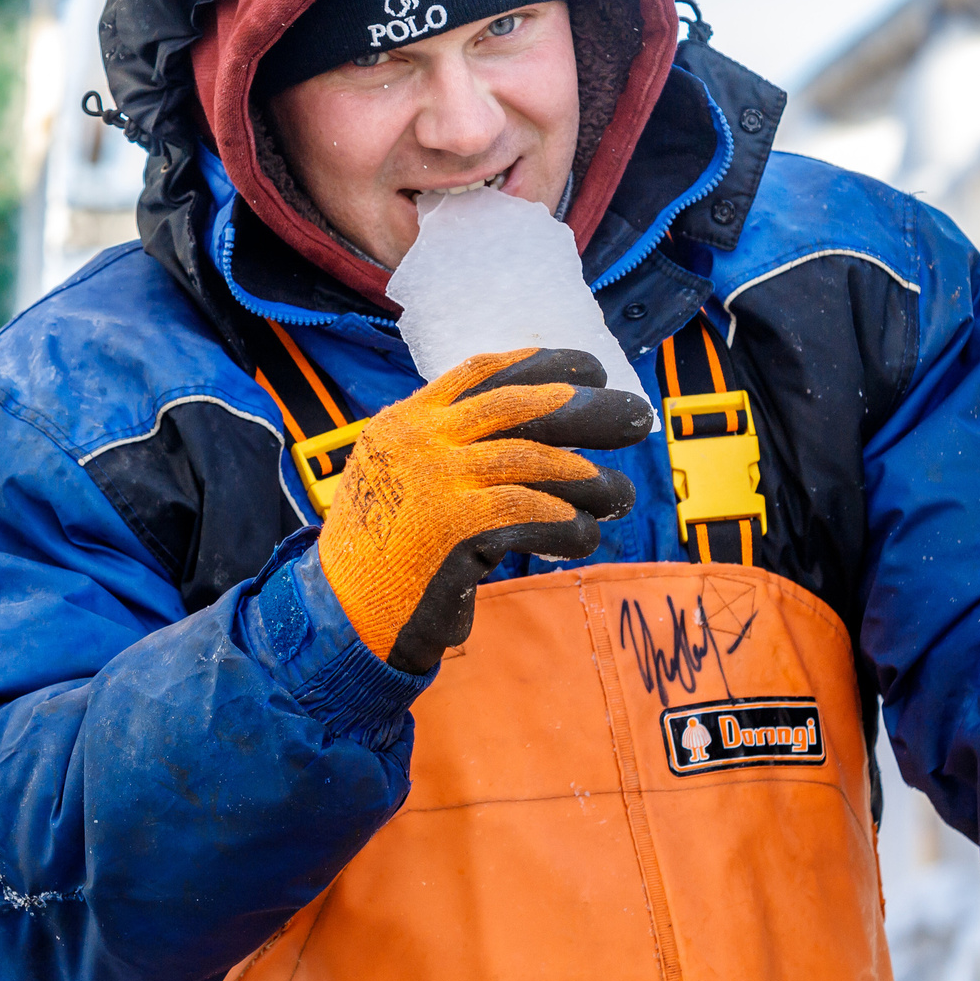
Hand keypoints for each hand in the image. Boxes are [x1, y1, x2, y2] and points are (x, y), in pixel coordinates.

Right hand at [318, 347, 650, 673]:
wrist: (343, 615)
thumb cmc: (384, 553)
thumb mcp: (404, 481)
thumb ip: (453, 452)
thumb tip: (539, 439)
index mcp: (407, 421)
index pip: (483, 372)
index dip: (543, 365)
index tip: (592, 366)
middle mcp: (419, 440)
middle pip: (520, 407)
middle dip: (587, 408)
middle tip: (636, 416)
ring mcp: (434, 481)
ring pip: (535, 462)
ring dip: (589, 480)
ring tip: (621, 496)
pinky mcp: (452, 529)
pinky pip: (531, 515)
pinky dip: (567, 525)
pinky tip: (585, 537)